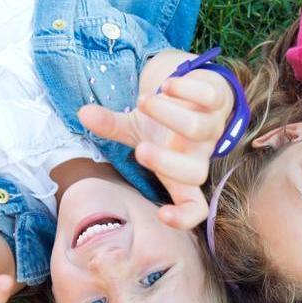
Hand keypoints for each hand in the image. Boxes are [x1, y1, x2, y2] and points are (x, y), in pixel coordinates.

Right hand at [79, 68, 233, 228]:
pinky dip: (185, 90)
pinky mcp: (218, 100)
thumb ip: (110, 127)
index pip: (194, 207)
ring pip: (197, 129)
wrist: (195, 91)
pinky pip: (208, 97)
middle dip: (166, 163)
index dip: (184, 218)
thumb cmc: (164, 124)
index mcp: (182, 174)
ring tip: (143, 101)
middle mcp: (199, 154)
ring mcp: (212, 128)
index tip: (161, 215)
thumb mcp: (135, 130)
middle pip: (196, 173)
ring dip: (166, 114)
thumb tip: (83, 113)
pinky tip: (167, 84)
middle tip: (139, 150)